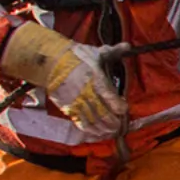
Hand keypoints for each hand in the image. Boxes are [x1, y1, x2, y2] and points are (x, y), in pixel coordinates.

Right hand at [0, 23, 127, 138]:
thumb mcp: (96, 52)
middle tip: (121, 126)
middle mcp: (85, 92)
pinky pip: (81, 123)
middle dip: (113, 122)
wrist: (52, 63)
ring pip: (92, 121)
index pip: (108, 95)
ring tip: (113, 132)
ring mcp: (76, 102)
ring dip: (104, 129)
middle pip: (101, 112)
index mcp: (94, 78)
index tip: (124, 109)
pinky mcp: (68, 108)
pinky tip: (99, 134)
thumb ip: (114, 51)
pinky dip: (91, 131)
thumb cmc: (77, 57)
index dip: (117, 105)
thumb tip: (128, 45)